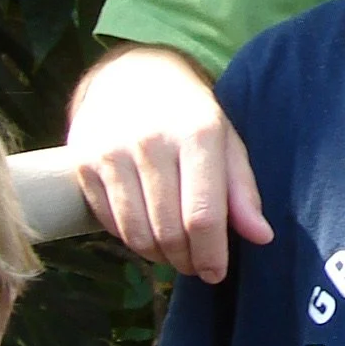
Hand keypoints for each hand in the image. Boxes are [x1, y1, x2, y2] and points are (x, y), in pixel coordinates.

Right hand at [68, 46, 270, 278]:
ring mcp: (112, 153)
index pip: (202, 215)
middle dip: (185, 260)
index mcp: (196, 133)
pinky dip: (131, 239)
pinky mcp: (83, 164)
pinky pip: (110, 223)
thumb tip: (261, 236)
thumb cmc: (187, 114)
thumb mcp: (225, 140)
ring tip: (172, 252)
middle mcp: (151, 142)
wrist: (128, 73)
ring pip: (136, 234)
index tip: (216, 272)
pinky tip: (146, 231)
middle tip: (194, 264)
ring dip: (158, 256)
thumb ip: (243, 190)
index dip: (211, 254)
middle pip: (169, 231)